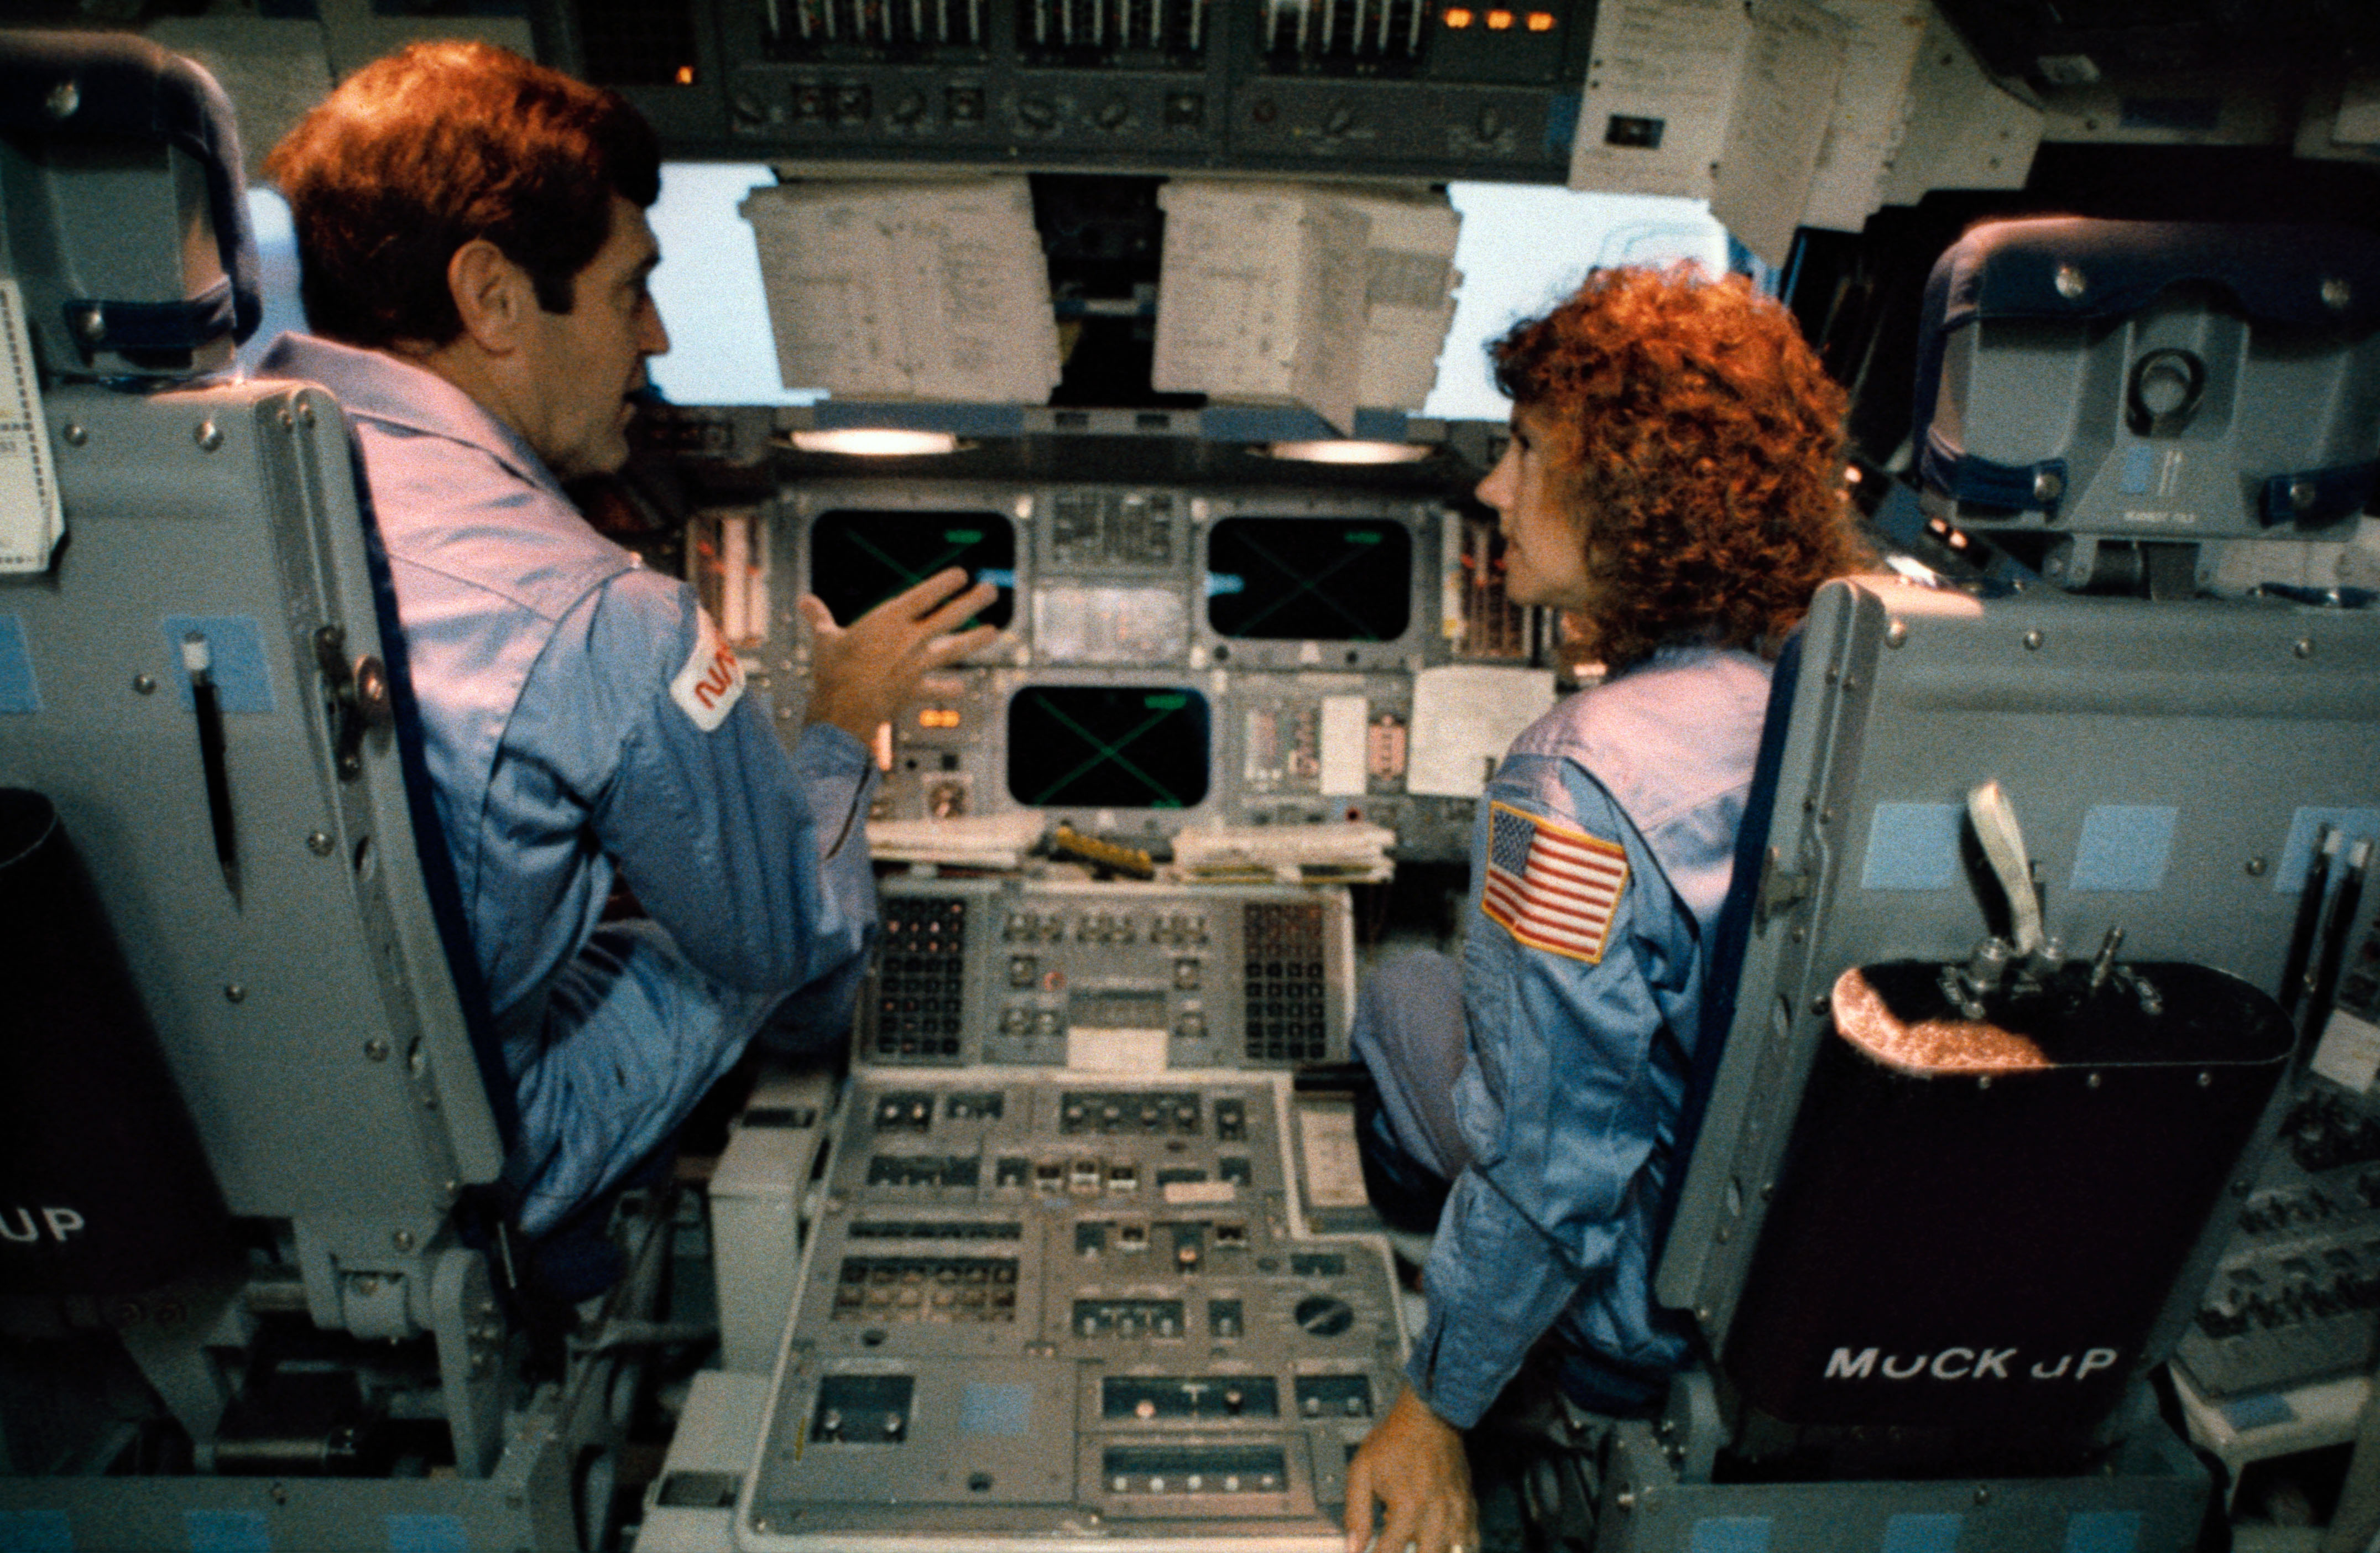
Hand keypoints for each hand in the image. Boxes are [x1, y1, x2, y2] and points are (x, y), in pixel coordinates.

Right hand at [797, 568, 1000, 743]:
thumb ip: (818, 617)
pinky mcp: (916, 689)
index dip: (943, 584)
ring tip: (994, 631)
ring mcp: (916, 665)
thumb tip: (803, 600)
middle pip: (948, 616)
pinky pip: (937, 688)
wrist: (842, 710)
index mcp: (888, 620)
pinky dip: (949, 688)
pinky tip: (961, 688)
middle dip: (971, 602)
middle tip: (990, 591)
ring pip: (953, 649)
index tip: (961, 575)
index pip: (923, 595)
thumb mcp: (825, 639)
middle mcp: (909, 640)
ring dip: (975, 639)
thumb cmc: (832, 670)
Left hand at [1344, 1386, 1474, 1552]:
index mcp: (1407, 1506)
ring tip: (1418, 1544)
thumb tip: (1353, 1546)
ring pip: (1452, 1552)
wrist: (1430, 1416)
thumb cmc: (1395, 1440)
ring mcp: (1456, 1511)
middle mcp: (1435, 1513)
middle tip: (1395, 1550)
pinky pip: (1470, 1541)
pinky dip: (1458, 1548)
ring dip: (1433, 1552)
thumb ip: (1356, 1513)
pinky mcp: (1468, 1506)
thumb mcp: (1362, 1471)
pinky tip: (1443, 1546)